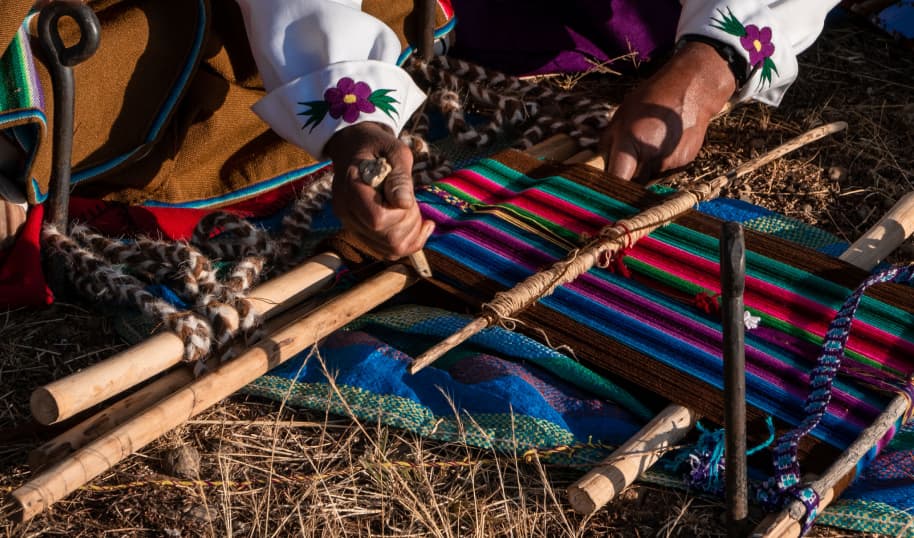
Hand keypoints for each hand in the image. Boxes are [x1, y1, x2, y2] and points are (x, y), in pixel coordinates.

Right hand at [324, 122, 433, 260]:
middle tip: (412, 200)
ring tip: (413, 209)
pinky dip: (409, 241)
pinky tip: (420, 224)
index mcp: (351, 189)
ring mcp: (352, 225)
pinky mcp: (362, 232)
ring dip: (412, 232)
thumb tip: (405, 203)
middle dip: (411, 223)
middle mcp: (347, 213)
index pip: (378, 219)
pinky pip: (388, 250)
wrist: (355, 147)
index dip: (401, 213)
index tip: (407, 195)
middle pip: (387, 239)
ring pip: (390, 249)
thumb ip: (400, 177)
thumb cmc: (378, 146)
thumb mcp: (394, 150)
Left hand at [601, 41, 735, 182]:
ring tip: (649, 146)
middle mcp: (652, 157)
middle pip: (633, 185)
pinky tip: (663, 145)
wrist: (691, 91)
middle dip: (627, 179)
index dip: (610, 188)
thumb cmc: (650, 101)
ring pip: (649, 179)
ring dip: (644, 171)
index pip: (617, 180)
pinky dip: (660, 164)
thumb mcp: (620, 117)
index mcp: (631, 144)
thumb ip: (608, 145)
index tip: (605, 189)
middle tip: (625, 164)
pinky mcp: (684, 163)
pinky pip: (664, 172)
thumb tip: (600, 167)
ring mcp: (670, 162)